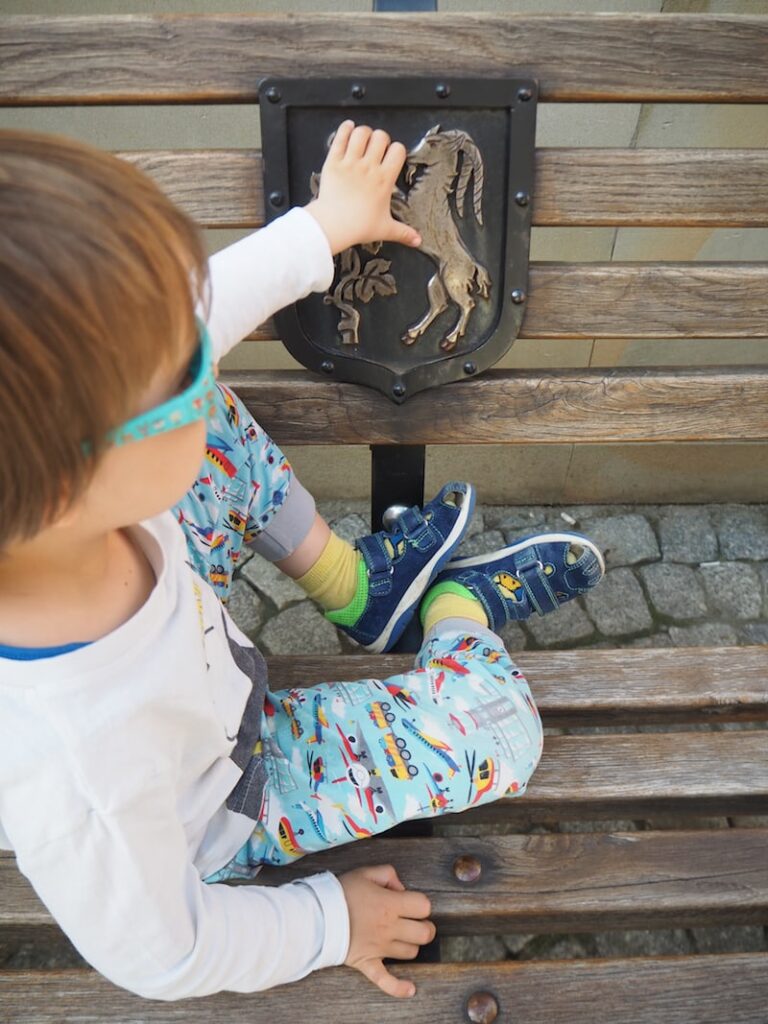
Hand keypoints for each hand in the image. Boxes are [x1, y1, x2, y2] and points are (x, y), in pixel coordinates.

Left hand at [305, 121, 421, 255]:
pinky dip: (345, 129)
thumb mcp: (385, 229)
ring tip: (362, 140)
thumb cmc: (358, 227)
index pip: (398, 150)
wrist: (333, 225)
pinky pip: (340, 137)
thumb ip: (403, 232)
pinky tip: (348, 128)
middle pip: (381, 136)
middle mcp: (369, 166)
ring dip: (363, 133)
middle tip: (376, 148)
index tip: (391, 157)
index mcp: (384, 179)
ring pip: (361, 132)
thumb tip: (418, 241)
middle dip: (380, 139)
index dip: (396, 150)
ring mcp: (350, 162)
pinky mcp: (333, 161)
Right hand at [339, 863, 435, 998]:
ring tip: (402, 938)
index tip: (412, 903)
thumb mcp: (365, 872)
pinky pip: (386, 980)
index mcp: (390, 904)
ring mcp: (379, 948)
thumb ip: (388, 874)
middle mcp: (389, 927)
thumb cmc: (340, 892)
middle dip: (425, 927)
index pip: (424, 906)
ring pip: (411, 952)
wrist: (316, 915)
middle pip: (424, 933)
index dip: (421, 904)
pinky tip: (410, 989)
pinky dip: (398, 987)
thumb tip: (401, 888)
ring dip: (410, 945)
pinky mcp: (368, 963)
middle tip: (415, 922)